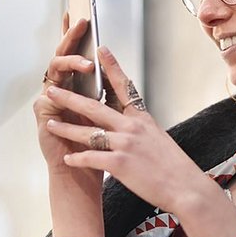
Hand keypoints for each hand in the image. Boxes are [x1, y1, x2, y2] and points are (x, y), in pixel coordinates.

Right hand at [33, 13, 100, 173]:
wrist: (85, 171)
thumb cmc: (98, 141)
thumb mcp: (108, 108)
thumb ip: (107, 85)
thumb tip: (111, 58)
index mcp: (75, 84)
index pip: (74, 52)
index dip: (73, 32)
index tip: (79, 11)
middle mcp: (60, 88)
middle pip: (63, 54)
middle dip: (71, 36)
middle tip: (82, 20)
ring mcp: (49, 99)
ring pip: (55, 69)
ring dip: (71, 62)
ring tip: (88, 63)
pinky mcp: (43, 114)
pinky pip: (48, 95)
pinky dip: (60, 91)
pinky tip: (67, 87)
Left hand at [43, 45, 215, 212]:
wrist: (185, 186)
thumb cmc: (174, 166)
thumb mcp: (158, 137)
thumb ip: (141, 128)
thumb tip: (129, 123)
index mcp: (142, 118)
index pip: (123, 86)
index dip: (111, 67)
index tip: (101, 49)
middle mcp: (132, 127)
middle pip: (95, 108)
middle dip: (70, 98)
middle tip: (53, 90)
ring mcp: (125, 144)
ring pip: (88, 132)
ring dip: (67, 128)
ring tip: (50, 124)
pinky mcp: (120, 164)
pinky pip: (92, 158)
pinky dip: (78, 158)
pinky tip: (68, 158)